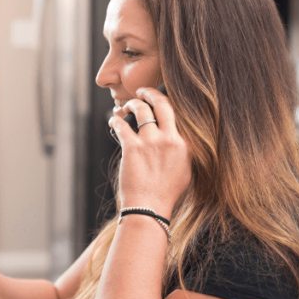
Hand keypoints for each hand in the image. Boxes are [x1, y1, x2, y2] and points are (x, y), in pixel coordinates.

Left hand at [108, 87, 191, 217]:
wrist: (149, 208)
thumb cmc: (165, 194)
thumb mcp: (184, 171)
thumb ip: (182, 151)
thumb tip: (176, 139)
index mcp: (185, 144)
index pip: (177, 114)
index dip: (166, 104)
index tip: (159, 100)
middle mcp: (169, 139)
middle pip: (162, 104)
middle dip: (150, 93)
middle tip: (142, 91)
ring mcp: (150, 143)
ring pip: (141, 110)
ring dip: (131, 104)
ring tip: (126, 106)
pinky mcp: (132, 148)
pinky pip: (122, 126)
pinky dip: (116, 120)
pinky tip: (113, 120)